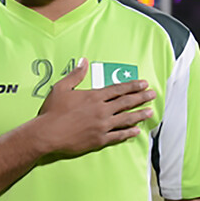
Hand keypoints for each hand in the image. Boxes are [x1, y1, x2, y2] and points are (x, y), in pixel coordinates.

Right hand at [35, 58, 154, 157]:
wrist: (47, 133)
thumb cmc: (52, 111)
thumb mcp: (61, 88)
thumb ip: (76, 75)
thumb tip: (83, 61)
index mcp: (93, 96)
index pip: (118, 89)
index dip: (132, 86)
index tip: (143, 83)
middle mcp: (101, 110)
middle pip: (126, 102)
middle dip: (141, 97)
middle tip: (152, 95)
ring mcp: (102, 125)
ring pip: (126, 119)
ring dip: (139, 114)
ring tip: (150, 112)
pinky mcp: (99, 139)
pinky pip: (118, 135)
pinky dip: (128, 133)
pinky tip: (136, 131)